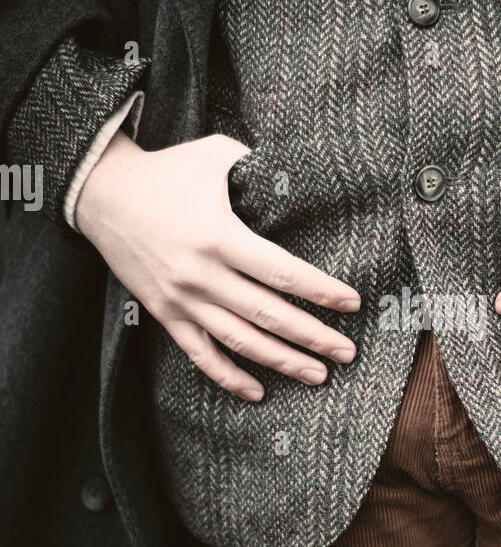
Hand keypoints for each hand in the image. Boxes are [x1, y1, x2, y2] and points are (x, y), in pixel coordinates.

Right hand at [76, 131, 359, 399]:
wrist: (102, 193)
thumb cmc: (167, 170)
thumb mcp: (216, 155)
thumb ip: (259, 165)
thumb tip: (299, 171)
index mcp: (221, 236)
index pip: (282, 272)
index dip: (320, 291)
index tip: (351, 303)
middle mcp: (203, 274)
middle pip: (269, 315)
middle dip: (314, 337)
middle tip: (346, 352)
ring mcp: (183, 298)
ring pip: (241, 341)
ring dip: (283, 362)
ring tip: (318, 375)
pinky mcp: (165, 313)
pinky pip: (200, 354)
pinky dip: (229, 377)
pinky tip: (258, 392)